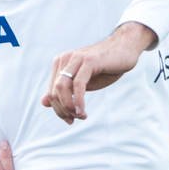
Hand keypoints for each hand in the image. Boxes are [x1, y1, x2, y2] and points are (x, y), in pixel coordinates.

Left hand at [41, 23, 157, 123]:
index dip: (58, 109)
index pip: (51, 92)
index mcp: (60, 64)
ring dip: (69, 107)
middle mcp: (64, 60)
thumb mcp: (82, 82)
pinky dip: (78, 100)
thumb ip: (64, 91)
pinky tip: (82, 111)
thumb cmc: (104, 67)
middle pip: (54, 92)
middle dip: (62, 110)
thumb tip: (44, 102)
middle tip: (75, 119)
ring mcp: (76, 59)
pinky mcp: (88, 61)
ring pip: (62, 88)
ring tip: (80, 115)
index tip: (70, 120)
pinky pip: (77, 84)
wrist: (125, 49)